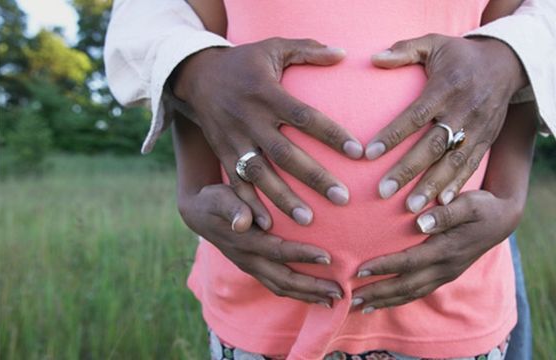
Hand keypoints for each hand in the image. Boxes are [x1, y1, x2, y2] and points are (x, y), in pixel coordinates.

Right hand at [172, 38, 363, 226]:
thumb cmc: (245, 62)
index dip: (332, 134)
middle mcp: (250, 119)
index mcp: (267, 93)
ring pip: (260, 174)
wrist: (196, 75)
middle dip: (314, 177)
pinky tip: (268, 225)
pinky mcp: (222, 153)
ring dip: (283, 199)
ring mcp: (234, 139)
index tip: (359, 152)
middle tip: (342, 198)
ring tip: (308, 220)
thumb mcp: (273, 47)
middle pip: (285, 153)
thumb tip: (342, 53)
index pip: (304, 117)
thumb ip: (308, 49)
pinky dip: (249, 204)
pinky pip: (235, 182)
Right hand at [178, 183, 343, 306]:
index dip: (302, 255)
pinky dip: (299, 293)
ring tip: (335, 300)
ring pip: (281, 287)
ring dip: (309, 296)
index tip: (328, 258)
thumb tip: (242, 221)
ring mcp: (251, 267)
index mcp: (244, 242)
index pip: (277, 251)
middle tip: (340, 291)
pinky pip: (278, 286)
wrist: (199, 214)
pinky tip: (318, 296)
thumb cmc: (215, 200)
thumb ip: (232, 207)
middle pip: (283, 279)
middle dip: (312, 287)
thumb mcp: (220, 197)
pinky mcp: (255, 269)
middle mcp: (249, 260)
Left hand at [350, 190, 522, 312]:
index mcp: (447, 249)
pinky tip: (382, 302)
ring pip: (412, 293)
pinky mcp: (446, 275)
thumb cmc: (483, 206)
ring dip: (385, 301)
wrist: (504, 219)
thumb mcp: (470, 202)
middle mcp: (445, 267)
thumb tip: (420, 221)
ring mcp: (446, 274)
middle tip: (350, 297)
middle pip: (406, 285)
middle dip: (377, 293)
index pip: (409, 262)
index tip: (358, 270)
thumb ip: (446, 212)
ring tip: (359, 306)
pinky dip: (398, 299)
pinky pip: (419, 292)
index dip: (383, 267)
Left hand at [366, 34, 526, 210]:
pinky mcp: (487, 139)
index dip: (393, 134)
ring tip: (411, 209)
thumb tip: (374, 58)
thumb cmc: (460, 54)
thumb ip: (404, 50)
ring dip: (431, 186)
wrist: (508, 61)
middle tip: (383, 192)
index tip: (369, 154)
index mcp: (445, 88)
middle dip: (408, 170)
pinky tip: (442, 206)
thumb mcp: (434, 42)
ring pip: (453, 162)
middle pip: (433, 145)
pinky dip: (458, 186)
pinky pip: (472, 166)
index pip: (416, 115)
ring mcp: (477, 128)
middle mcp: (462, 111)